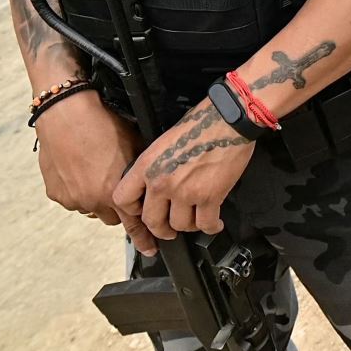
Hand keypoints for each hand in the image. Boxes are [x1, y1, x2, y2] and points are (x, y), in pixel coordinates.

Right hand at [34, 91, 138, 225]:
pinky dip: (78, 190)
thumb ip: (140, 173)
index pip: (133, 224)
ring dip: (96, 198)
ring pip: (91, 208)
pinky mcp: (55, 193)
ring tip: (95, 172)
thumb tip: (148, 182)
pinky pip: (73, 199)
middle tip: (116, 187)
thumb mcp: (134, 145)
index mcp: (114, 192)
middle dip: (118, 208)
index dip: (143, 237)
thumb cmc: (100, 123)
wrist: (65, 112)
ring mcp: (72, 198)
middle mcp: (92, 200)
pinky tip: (80, 170)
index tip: (150, 248)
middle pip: (112, 217)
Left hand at [112, 100, 254, 256]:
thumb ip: (154, 167)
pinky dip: (211, 227)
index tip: (142, 212)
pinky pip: (205, 224)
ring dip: (189, 226)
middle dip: (162, 229)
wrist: (227, 120)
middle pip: (152, 221)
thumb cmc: (199, 125)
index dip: (132, 211)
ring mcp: (185, 192)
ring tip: (196, 220)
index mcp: (147, 166)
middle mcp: (162, 182)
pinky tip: (215, 223)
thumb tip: (154, 188)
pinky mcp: (210, 197)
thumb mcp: (163, 142)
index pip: (123, 199)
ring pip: (180, 225)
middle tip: (169, 230)